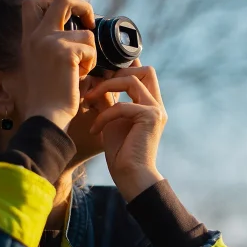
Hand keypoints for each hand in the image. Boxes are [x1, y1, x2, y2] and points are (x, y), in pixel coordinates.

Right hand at [17, 0, 95, 130]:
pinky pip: (90, 49)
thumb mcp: (44, 63)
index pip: (33, 2)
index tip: (70, 13)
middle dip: (81, 5)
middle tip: (89, 21)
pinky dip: (91, 64)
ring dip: (90, 52)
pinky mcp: (65, 53)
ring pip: (86, 32)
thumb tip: (79, 28)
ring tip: (80, 71)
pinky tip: (80, 78)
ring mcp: (50, 42)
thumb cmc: (49, 96)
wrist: (47, 116)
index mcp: (29, 38)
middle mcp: (37, 36)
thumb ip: (53, 45)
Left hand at [83, 61, 166, 200]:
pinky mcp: (150, 118)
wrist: (131, 177)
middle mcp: (156, 105)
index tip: (101, 75)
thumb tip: (98, 80)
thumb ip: (109, 100)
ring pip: (132, 81)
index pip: (144, 75)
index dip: (125, 69)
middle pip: (146, 70)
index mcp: (150, 105)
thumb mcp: (112, 120)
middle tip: (99, 87)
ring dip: (107, 87)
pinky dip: (104, 116)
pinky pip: (121, 106)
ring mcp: (155, 110)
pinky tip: (94, 129)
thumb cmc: (122, 154)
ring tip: (90, 99)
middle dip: (119, 74)